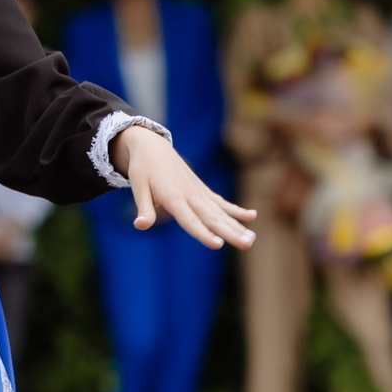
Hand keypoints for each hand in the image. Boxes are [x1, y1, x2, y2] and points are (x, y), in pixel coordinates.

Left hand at [115, 124, 255, 247]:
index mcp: (173, 196)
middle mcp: (190, 195)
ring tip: (253, 239)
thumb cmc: (143, 169)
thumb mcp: (138, 187)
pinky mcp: (202, 189)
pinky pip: (221, 202)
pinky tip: (252, 215)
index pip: (190, 220)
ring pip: (221, 212)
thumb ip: (144, 208)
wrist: (153, 146)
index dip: (203, 233)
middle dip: (231, 233)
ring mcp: (198, 191)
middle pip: (212, 218)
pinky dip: (235, 209)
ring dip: (237, 225)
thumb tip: (140, 226)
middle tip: (248, 244)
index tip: (218, 245)